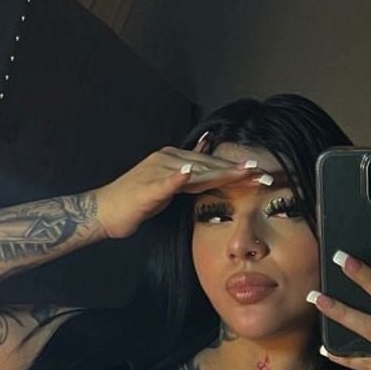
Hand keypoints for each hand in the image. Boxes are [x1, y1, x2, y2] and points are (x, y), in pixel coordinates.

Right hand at [93, 138, 271, 239]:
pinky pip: (166, 181)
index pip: (213, 163)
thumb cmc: (137, 202)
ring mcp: (157, 170)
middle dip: (239, 170)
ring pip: (196, 170)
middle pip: (210, 164)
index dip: (238, 169)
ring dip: (221, 171)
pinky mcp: (147, 187)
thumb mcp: (170, 189)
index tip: (264, 174)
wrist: (104, 211)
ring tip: (245, 172)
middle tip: (266, 174)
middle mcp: (168, 158)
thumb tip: (212, 176)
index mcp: (176, 159)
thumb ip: (191, 181)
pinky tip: (192, 174)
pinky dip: (178, 177)